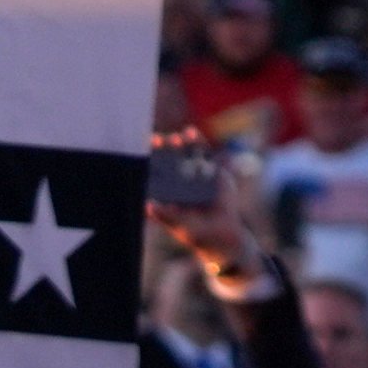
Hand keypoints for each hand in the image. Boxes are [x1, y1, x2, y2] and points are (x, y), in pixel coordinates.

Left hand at [141, 129, 257, 273]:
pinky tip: (191, 132)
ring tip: (176, 138)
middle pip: (168, 158)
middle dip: (163, 149)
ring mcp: (195, 173)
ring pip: (185, 153)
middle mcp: (179, 179)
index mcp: (167, 191)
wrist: (223, 235)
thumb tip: (148, 207)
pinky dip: (198, 141)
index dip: (149, 162)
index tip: (144, 155)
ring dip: (179, 143)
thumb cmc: (197, 232)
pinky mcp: (211, 169)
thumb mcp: (181, 226)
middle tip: (158, 141)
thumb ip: (167, 216)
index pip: (154, 172)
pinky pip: (204, 153)